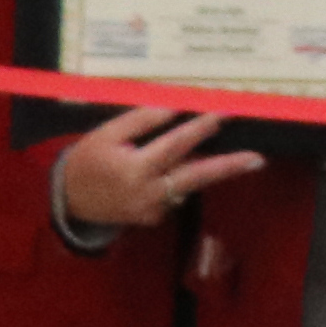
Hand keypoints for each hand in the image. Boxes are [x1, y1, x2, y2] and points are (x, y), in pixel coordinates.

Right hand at [54, 105, 256, 232]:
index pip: (175, 144)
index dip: (201, 127)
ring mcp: (153, 209)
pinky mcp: (154, 218)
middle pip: (195, 177)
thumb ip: (140, 121)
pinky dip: (179, 180)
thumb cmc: (87, 161)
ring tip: (245, 159)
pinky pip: (175, 194)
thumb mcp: (106, 135)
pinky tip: (171, 172)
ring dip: (213, 170)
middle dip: (229, 167)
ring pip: (189, 185)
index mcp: (134, 168)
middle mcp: (148, 193)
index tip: (224, 113)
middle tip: (258, 159)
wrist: (67, 202)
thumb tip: (173, 108)